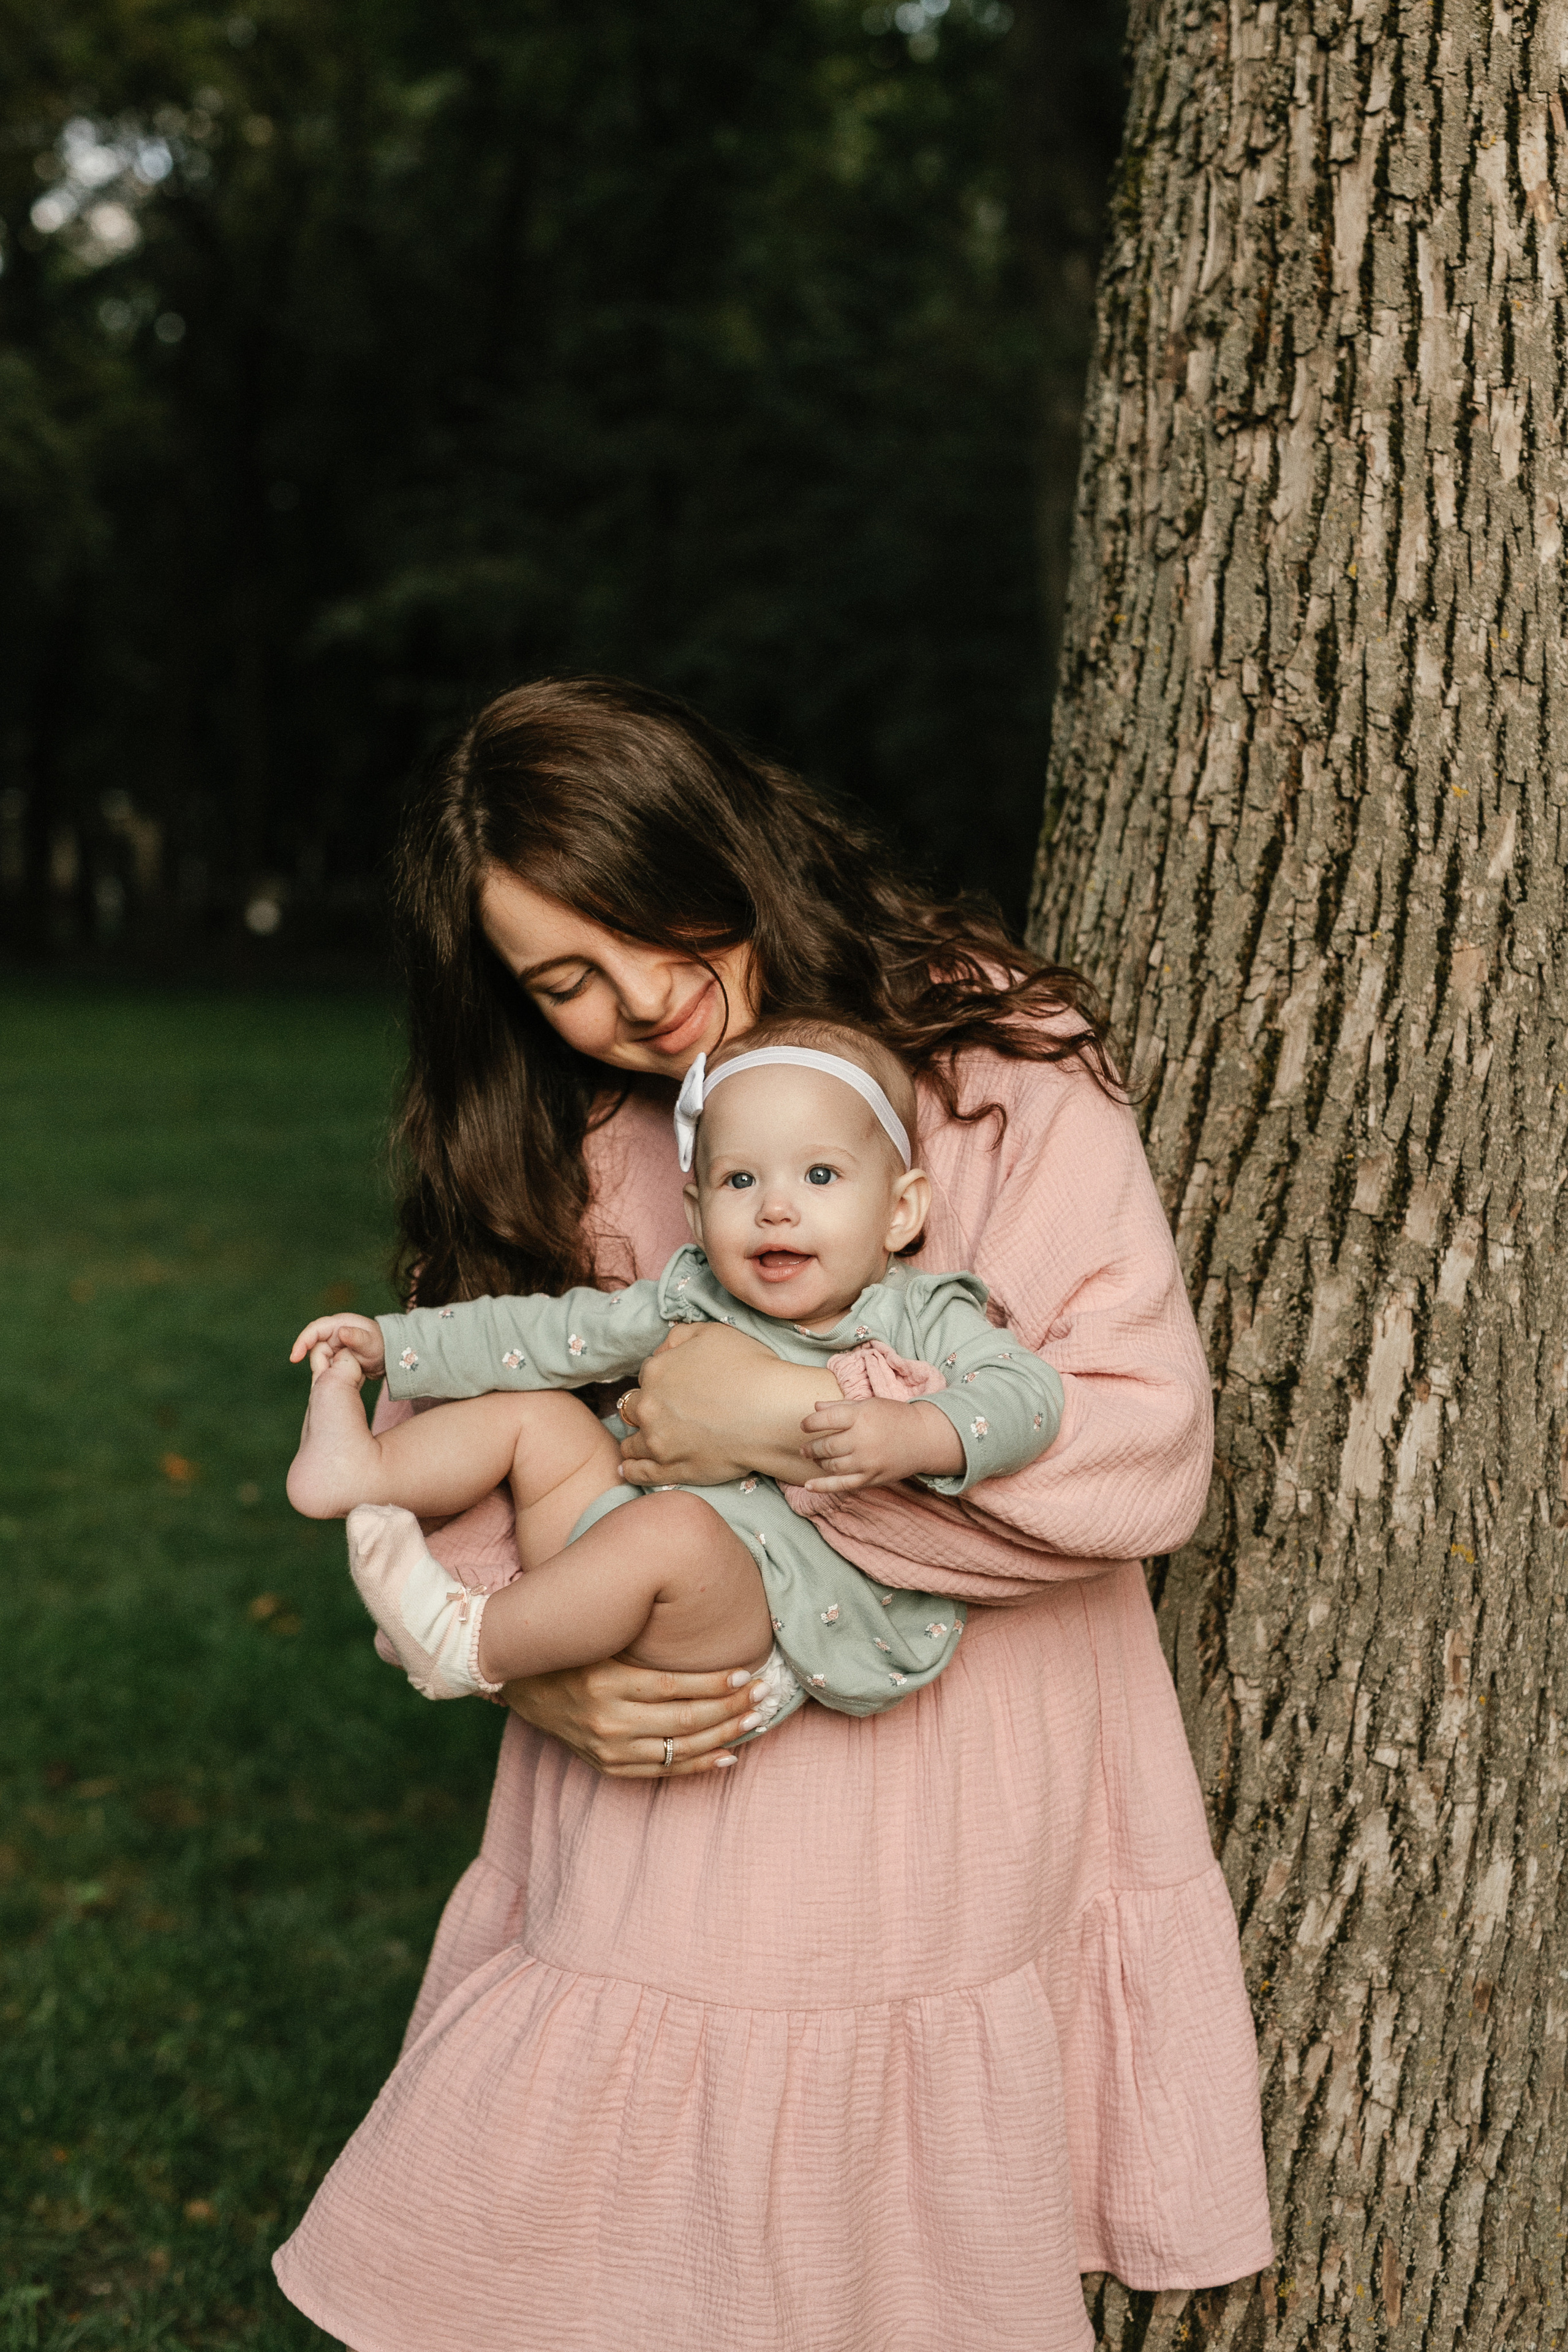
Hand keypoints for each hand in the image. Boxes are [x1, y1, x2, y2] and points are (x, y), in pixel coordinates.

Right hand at [289, 1313, 385, 1378]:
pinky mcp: (335, 1355)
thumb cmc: (382, 1345)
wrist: (390, 1356)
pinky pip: (326, 1364)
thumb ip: (356, 1337)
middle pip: (314, 1347)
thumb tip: (341, 1332)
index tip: (295, 1358)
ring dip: (327, 1368)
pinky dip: (330, 1371)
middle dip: (320, 1361)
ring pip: (320, 1358)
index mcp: (339, 1323)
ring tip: (347, 1373)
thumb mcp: (370, 1343)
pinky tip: (341, 1377)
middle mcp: (334, 1332)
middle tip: (331, 1373)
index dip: (302, 1342)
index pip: (314, 1330)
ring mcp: (334, 1344)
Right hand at [501, 1656, 766, 1776]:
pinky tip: (727, 1756)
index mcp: (606, 1684)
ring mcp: (607, 1748)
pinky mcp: (607, 1766)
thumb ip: (645, 1642)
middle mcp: (607, 1721)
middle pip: (684, 1719)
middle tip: (764, 1695)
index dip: (715, 1683)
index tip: (747, 1673)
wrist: (519, 1683)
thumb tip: (702, 1629)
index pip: (675, 1687)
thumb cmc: (570, 1649)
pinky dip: (697, 1765)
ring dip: (723, 1736)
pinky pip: (661, 1772)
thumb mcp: (602, 1639)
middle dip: (730, 1709)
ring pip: (679, 1748)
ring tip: (755, 1721)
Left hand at [617, 1322, 835, 1486]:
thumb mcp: (713, 1333)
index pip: (647, 1376)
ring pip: (631, 1443)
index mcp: (656, 1372)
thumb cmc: (749, 1369)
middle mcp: (649, 1407)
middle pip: (634, 1409)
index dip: (661, 1381)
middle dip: (645, 1409)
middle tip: (663, 1414)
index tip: (674, 1388)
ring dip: (636, 1440)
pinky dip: (631, 1469)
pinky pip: (637, 1473)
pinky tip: (630, 1467)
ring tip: (645, 1442)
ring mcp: (657, 1442)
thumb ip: (679, 1337)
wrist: (771, 1413)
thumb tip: (663, 1349)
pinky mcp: (669, 1470)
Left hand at [798, 1397, 963, 1492]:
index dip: (810, 1423)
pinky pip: (842, 1485)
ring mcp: (867, 1462)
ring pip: (831, 1465)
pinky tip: (808, 1485)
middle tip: (805, 1447)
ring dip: (818, 1462)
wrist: (924, 1438)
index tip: (804, 1425)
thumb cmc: (895, 1417)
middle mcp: (862, 1440)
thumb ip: (840, 1406)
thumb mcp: (869, 1404)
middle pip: (826, 1446)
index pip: (825, 1419)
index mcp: (861, 1417)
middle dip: (811, 1447)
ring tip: (815, 1458)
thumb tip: (815, 1407)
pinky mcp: (871, 1478)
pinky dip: (823, 1486)